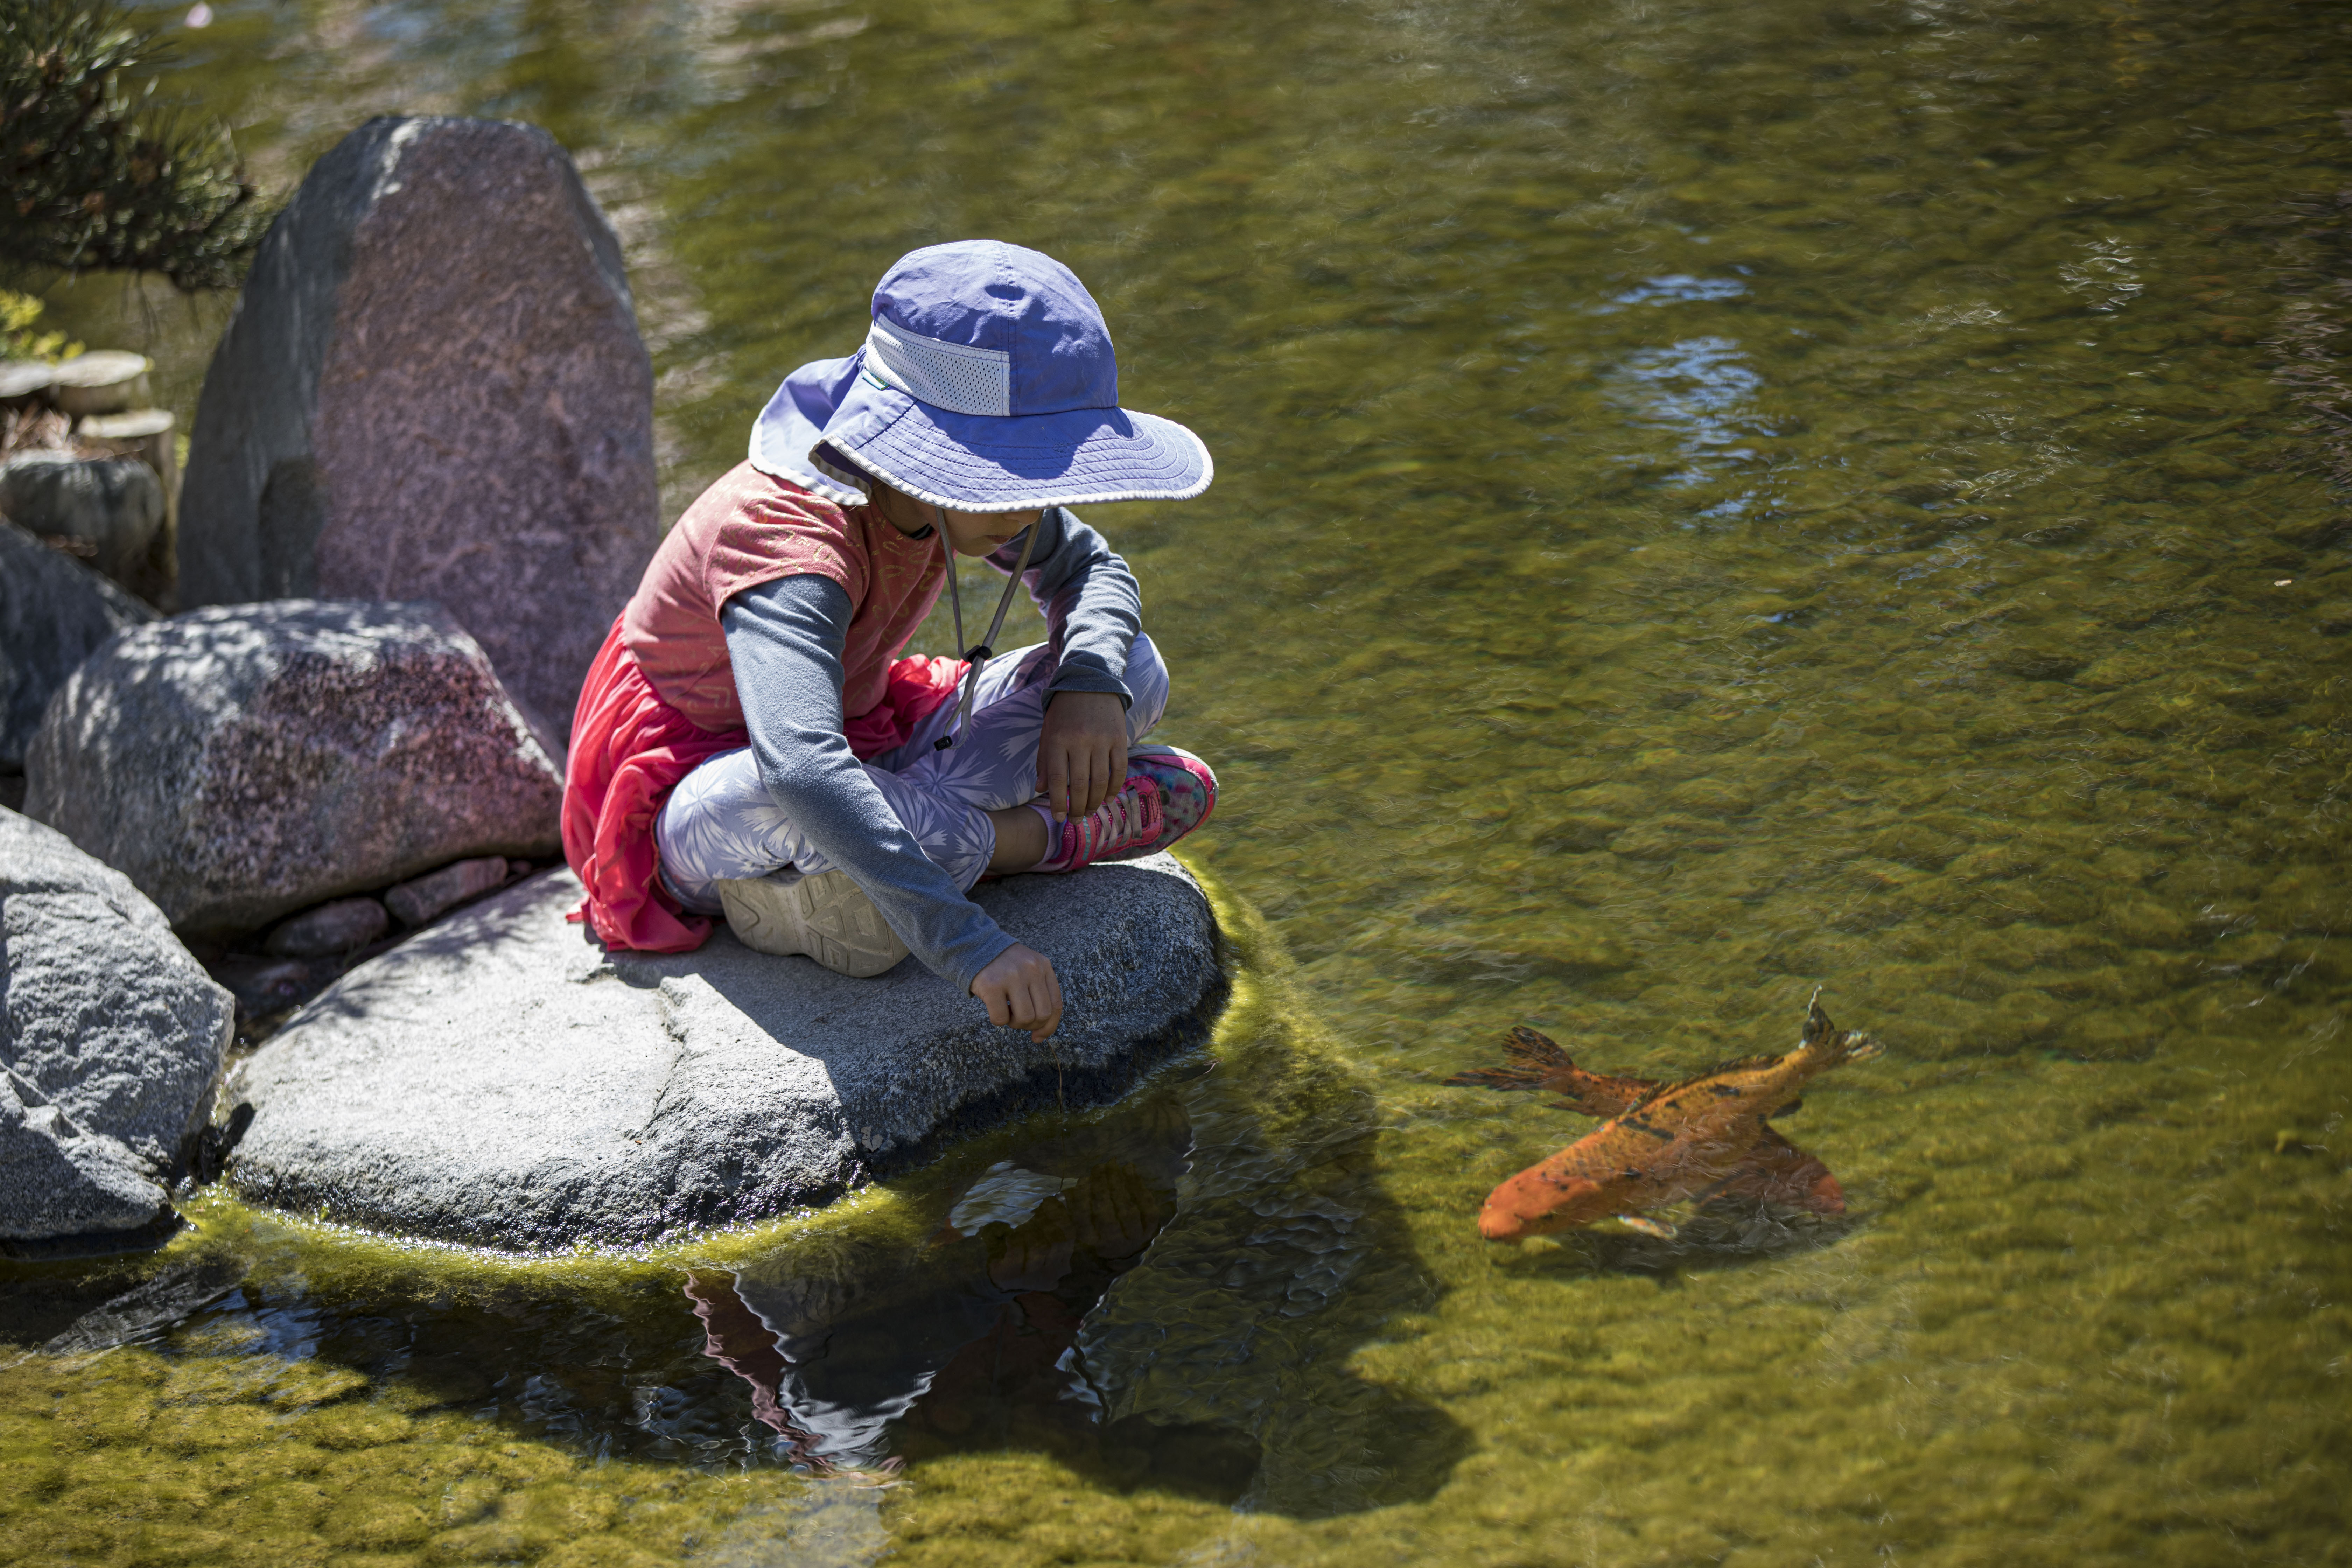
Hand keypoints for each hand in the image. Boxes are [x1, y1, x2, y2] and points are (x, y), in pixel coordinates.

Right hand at [972, 943, 1061, 1041]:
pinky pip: (1001, 1019)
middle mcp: (1032, 970)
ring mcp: (1012, 977)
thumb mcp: (1029, 970)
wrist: (976, 946)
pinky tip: (994, 1007)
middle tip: (1018, 1019)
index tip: (1039, 1036)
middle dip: (1030, 1025)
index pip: (1056, 1005)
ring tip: (1007, 1011)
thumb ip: (1039, 994)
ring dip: (1014, 1023)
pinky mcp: (992, 985)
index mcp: (1044, 966)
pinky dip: (998, 1020)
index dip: (1049, 1026)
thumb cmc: (1005, 966)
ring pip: (1025, 1018)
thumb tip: (1041, 1033)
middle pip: (1042, 1015)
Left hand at [1038, 690, 1127, 820]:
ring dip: (1096, 801)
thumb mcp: (1048, 732)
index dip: (1058, 802)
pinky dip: (1115, 787)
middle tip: (1076, 819)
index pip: (1059, 779)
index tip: (1059, 817)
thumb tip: (1041, 790)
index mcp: (1058, 739)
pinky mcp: (1119, 738)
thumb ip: (1044, 761)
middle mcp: (1080, 740)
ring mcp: (1102, 739)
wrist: (1090, 682)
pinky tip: (1109, 797)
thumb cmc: (1064, 712)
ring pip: (1100, 780)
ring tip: (1091, 811)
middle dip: (1078, 807)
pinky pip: (1119, 769)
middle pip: (1080, 784)